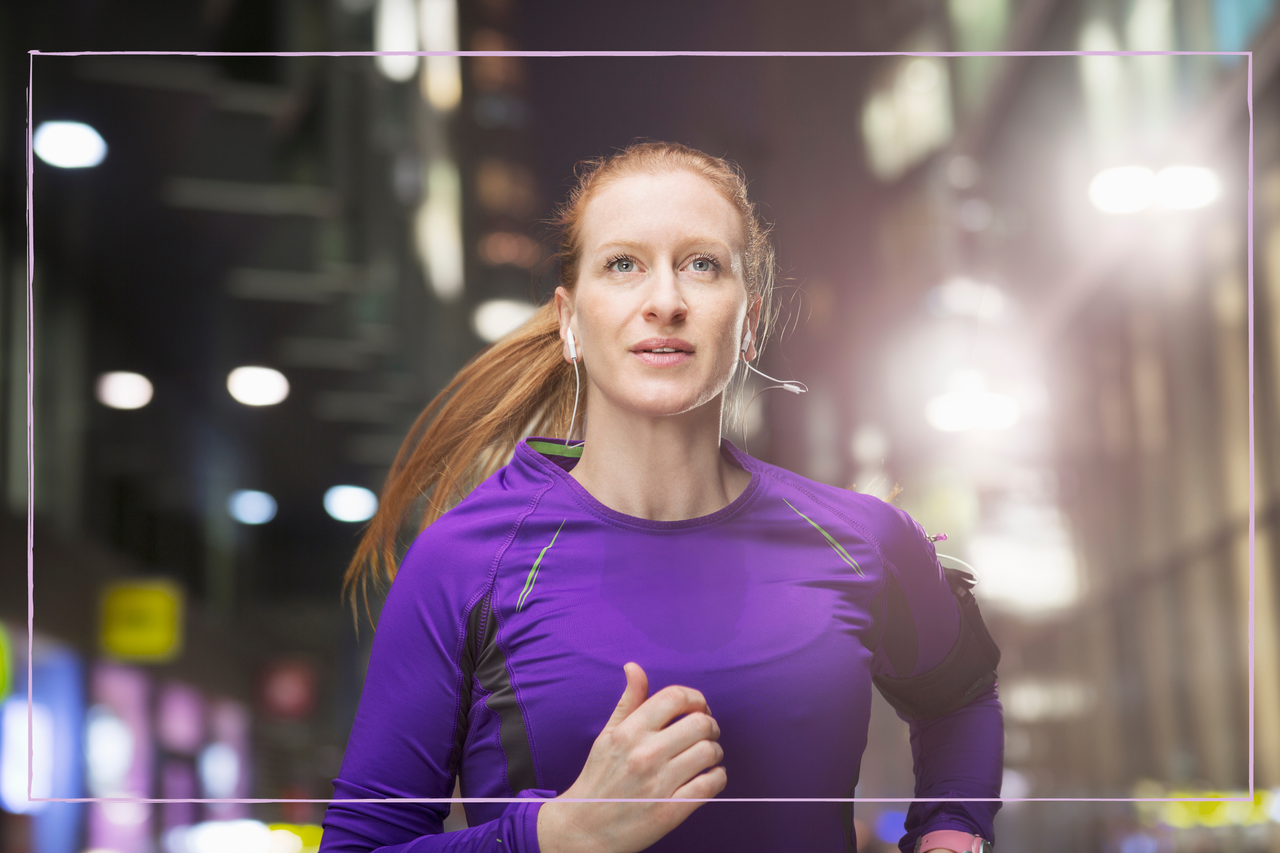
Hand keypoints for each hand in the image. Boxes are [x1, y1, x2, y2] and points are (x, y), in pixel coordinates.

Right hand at [536, 662, 726, 852]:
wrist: (583, 829)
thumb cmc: (597, 779)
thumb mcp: (606, 736)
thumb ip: (628, 701)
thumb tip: (634, 667)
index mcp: (629, 732)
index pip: (675, 697)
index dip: (696, 698)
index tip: (698, 708)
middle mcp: (645, 754)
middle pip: (699, 723)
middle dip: (710, 724)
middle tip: (707, 732)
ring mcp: (658, 783)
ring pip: (709, 752)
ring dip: (715, 751)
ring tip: (707, 756)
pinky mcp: (670, 811)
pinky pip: (710, 785)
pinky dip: (718, 777)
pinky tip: (710, 776)